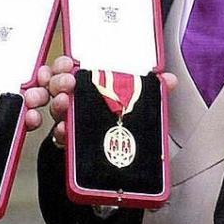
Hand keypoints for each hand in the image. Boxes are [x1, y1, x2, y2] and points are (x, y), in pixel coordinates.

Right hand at [46, 55, 178, 148]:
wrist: (118, 160)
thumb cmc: (123, 122)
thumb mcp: (138, 103)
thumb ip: (150, 91)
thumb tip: (169, 80)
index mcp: (90, 85)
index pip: (71, 68)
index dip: (66, 64)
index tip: (69, 63)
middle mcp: (75, 100)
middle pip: (58, 84)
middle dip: (59, 79)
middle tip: (68, 82)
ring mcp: (69, 120)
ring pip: (54, 106)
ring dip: (55, 102)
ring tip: (64, 102)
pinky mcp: (68, 141)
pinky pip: (58, 135)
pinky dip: (59, 131)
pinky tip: (64, 129)